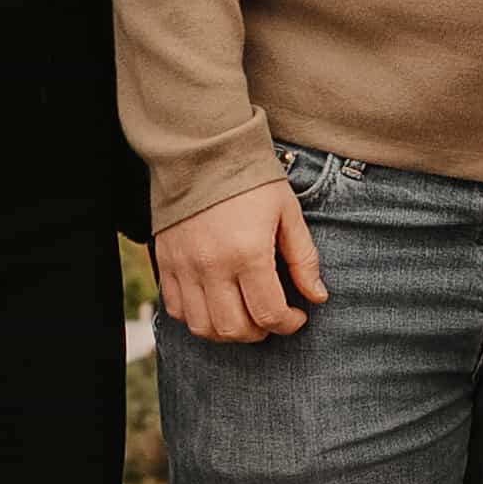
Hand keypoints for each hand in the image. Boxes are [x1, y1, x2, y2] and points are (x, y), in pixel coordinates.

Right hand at [157, 180, 324, 343]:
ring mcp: (184, 267)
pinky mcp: (165, 263)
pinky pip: (176, 310)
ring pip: (203, 327)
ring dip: (228, 331)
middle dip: (260, 332)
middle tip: (271, 318)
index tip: (297, 316)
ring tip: (244, 315)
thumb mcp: (288, 213)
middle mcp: (212, 266)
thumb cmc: (251, 180)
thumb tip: (317, 297)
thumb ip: (303, 259)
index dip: (289, 324)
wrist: (202, 151)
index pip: (269, 314)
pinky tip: (215, 303)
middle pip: (234, 329)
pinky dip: (197, 317)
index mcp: (248, 253)